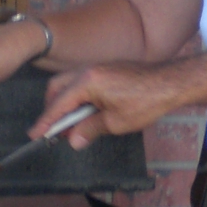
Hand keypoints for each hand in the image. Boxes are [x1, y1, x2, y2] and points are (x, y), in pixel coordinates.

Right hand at [35, 62, 190, 149]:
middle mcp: (89, 70)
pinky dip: (78, 96)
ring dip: (66, 102)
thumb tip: (73, 140)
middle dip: (52, 108)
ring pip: (70, 83)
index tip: (35, 135)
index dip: (46, 121)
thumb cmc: (145, 102)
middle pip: (58, 87)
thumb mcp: (115, 122)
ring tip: (70, 124)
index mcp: (87, 81)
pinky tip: (86, 111)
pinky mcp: (108, 69)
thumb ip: (89, 129)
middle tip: (52, 130)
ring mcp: (99, 67)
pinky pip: (83, 81)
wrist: (171, 83)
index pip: (59, 104)